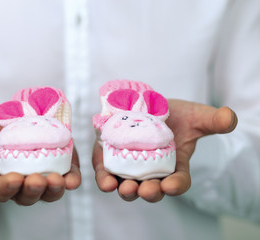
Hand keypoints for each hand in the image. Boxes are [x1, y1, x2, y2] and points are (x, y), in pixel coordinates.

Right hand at [0, 110, 80, 205]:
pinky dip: (71, 181)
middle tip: (36, 179)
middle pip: (26, 196)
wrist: (12, 117)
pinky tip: (73, 178)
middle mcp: (20, 181)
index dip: (5, 189)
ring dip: (53, 190)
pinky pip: (67, 179)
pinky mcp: (59, 165)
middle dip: (31, 191)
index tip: (11, 179)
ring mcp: (41, 174)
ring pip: (48, 192)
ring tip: (56, 180)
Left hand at [93, 99, 237, 202]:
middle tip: (146, 190)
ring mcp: (129, 167)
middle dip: (149, 192)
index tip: (172, 185)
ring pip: (127, 186)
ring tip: (126, 188)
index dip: (176, 186)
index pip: (178, 181)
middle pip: (151, 189)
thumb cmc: (174, 115)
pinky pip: (106, 173)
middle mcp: (151, 172)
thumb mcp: (195, 116)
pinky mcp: (110, 159)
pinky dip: (105, 179)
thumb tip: (229, 118)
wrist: (146, 105)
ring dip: (126, 191)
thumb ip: (212, 120)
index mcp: (174, 166)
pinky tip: (106, 182)